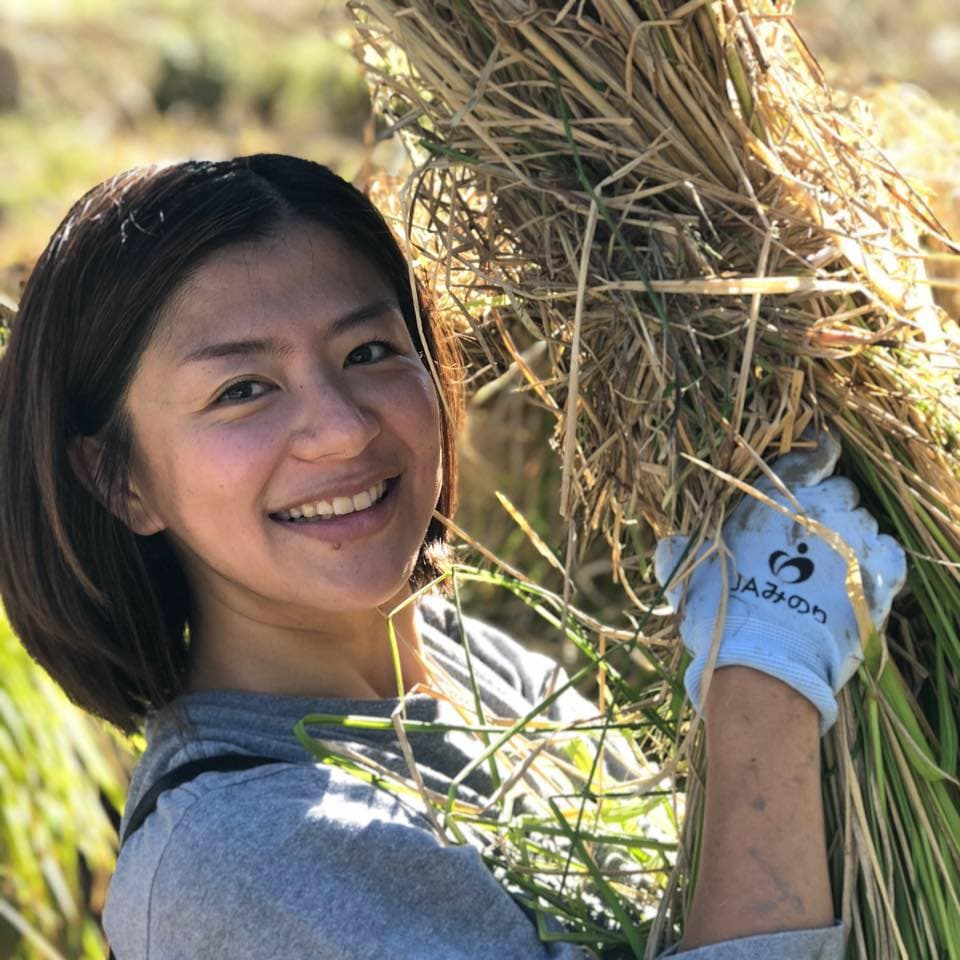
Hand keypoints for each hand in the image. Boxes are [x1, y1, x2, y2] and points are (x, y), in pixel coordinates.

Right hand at [655, 433, 906, 732]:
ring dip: (850, 538)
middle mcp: (814, 510)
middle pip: (837, 491)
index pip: (803, 459)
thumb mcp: (687, 580)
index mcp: (767, 503)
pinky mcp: (877, 574)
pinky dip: (876, 561)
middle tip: (810, 539)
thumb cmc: (721, 618)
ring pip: (863, 523)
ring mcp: (850, 540)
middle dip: (827, 508)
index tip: (822, 452)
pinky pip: (888, 552)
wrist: (765, 664)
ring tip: (831, 569)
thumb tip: (667, 544)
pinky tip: (858, 578)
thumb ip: (678, 553)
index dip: (816, 452)